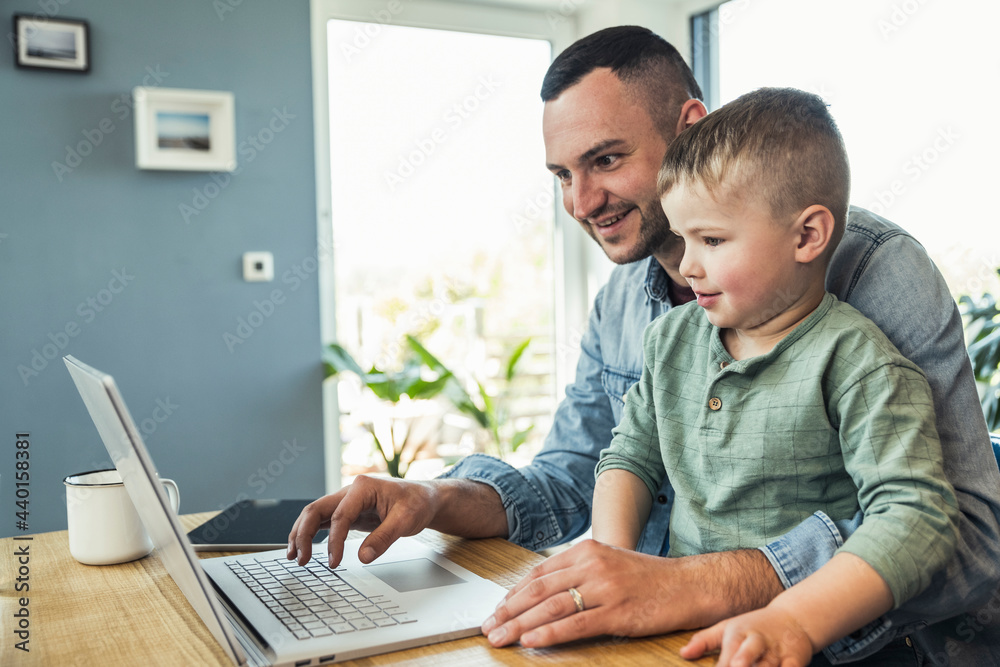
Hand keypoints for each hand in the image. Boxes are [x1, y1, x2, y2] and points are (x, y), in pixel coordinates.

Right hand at [286, 475, 440, 567]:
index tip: (334, 562)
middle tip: (300, 559)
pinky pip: (324, 521)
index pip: (339, 516)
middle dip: (303, 534)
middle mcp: (350, 492)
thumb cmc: (417, 502)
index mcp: (363, 487)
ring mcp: (347, 501)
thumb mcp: (406, 521)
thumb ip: (384, 538)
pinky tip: (303, 548)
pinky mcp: (348, 512)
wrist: (425, 498)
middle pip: (316, 510)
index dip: (334, 541)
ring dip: (301, 534)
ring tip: (294, 556)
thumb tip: (363, 557)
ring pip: (315, 514)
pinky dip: (311, 534)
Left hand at [481, 539, 726, 648]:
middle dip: (508, 611)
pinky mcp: (618, 611)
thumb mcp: (609, 564)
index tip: (496, 610)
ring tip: (500, 638)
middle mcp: (592, 564)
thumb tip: (543, 593)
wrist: (690, 584)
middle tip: (488, 627)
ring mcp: (605, 587)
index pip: (539, 573)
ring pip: (551, 606)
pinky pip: (575, 624)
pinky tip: (531, 640)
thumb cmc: (649, 579)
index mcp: (586, 551)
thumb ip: (578, 573)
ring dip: (520, 624)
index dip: (513, 593)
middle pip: (538, 590)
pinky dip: (549, 632)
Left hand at [680, 606, 813, 666]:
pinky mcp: (796, 659)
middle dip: (742, 661)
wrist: (793, 619)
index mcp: (738, 634)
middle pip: (748, 653)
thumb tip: (683, 653)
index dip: (722, 666)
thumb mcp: (727, 629)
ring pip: (770, 665)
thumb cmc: (753, 628)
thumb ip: (704, 641)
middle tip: (736, 665)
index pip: (726, 654)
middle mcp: (757, 642)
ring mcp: (777, 651)